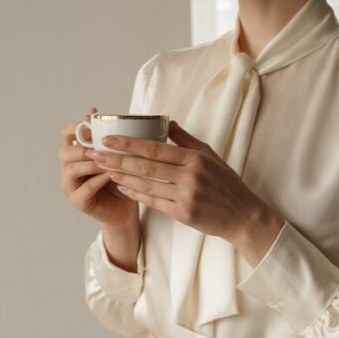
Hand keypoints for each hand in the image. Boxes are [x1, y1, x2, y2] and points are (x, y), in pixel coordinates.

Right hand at [58, 108, 139, 228]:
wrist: (125, 209)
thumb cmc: (119, 179)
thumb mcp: (115, 154)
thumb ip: (106, 137)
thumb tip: (95, 111)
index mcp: (75, 155)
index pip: (65, 135)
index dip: (75, 127)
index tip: (92, 123)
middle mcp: (68, 169)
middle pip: (64, 152)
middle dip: (83, 146)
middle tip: (101, 146)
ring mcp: (70, 186)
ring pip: (72, 169)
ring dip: (92, 162)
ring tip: (109, 160)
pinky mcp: (78, 201)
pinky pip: (85, 188)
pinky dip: (99, 179)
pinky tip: (111, 174)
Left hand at [86, 119, 265, 243]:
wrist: (242, 215)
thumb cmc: (226, 184)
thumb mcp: (210, 156)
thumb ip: (186, 140)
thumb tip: (167, 122)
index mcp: (195, 158)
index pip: (155, 148)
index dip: (129, 143)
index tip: (109, 139)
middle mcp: (190, 176)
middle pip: (146, 165)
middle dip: (117, 159)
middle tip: (96, 154)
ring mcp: (186, 196)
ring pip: (147, 184)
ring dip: (123, 176)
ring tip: (105, 169)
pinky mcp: (183, 213)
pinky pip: (153, 202)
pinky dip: (136, 193)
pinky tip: (123, 187)